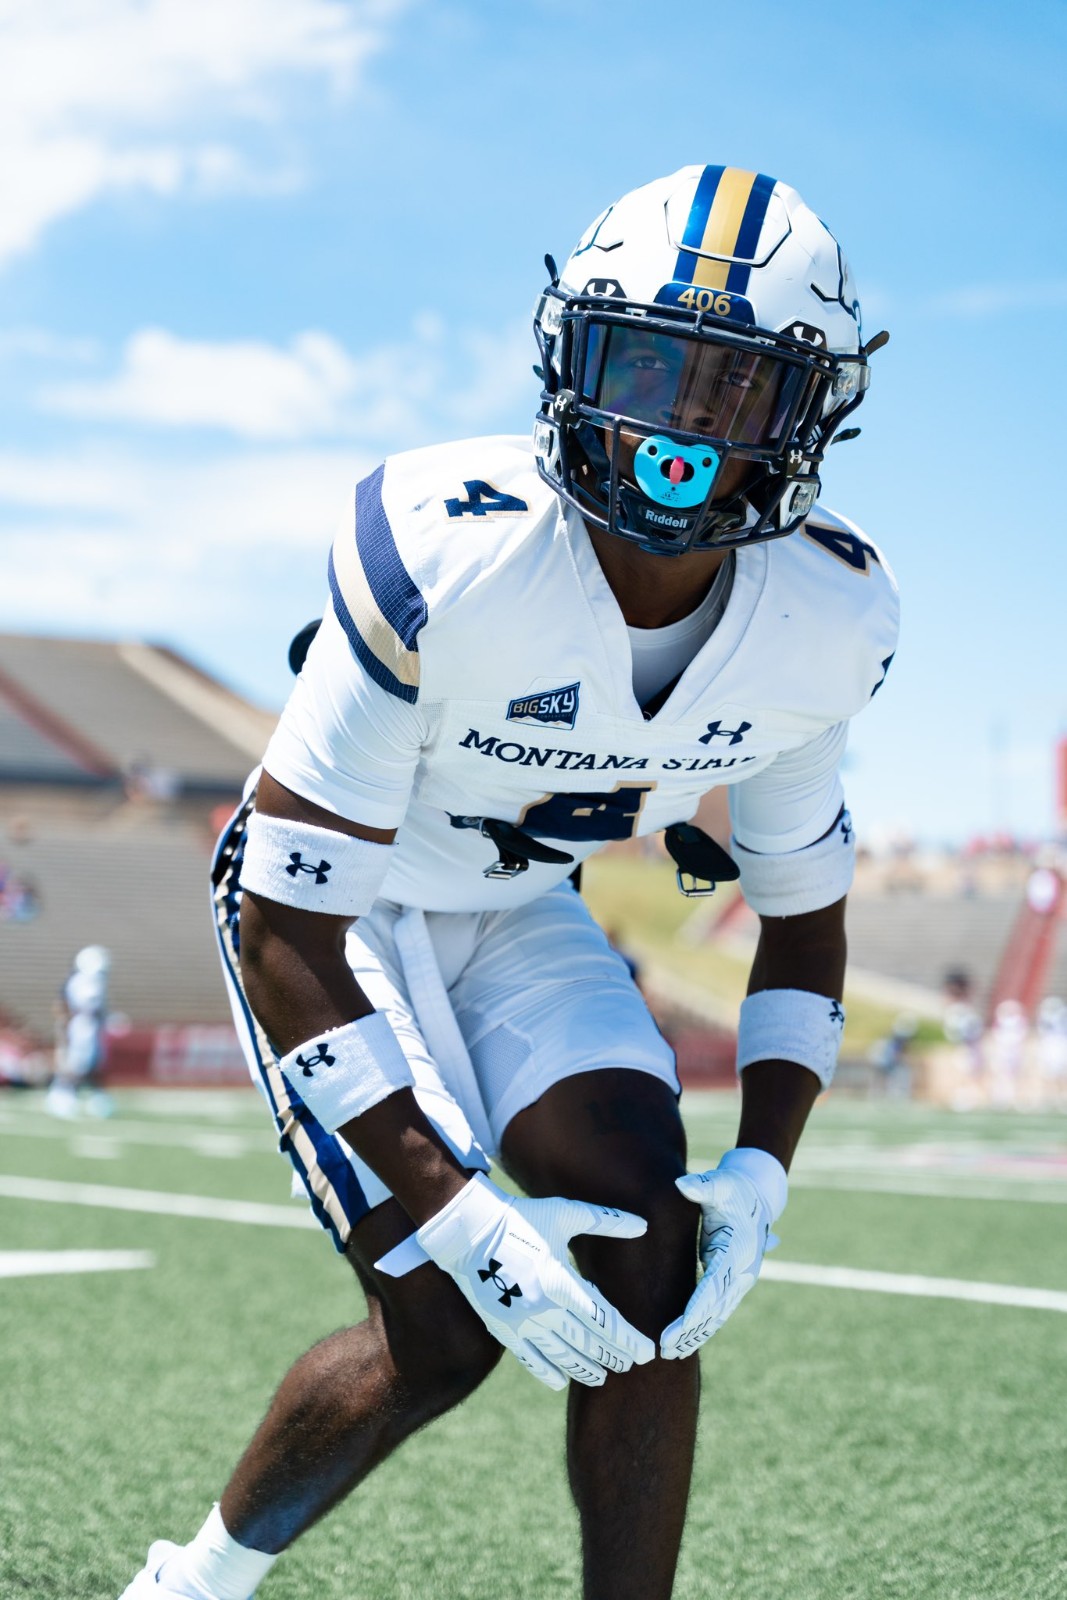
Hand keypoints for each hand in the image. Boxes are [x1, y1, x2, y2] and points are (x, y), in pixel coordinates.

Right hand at [416, 1173, 655, 1390]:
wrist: (469, 1230)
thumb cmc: (521, 1217)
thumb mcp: (565, 1214)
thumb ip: (605, 1221)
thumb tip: (643, 1225)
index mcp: (559, 1282)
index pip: (604, 1321)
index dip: (628, 1339)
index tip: (648, 1351)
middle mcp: (542, 1309)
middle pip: (587, 1343)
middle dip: (614, 1355)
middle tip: (634, 1364)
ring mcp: (520, 1323)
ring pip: (561, 1356)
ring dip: (586, 1368)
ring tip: (604, 1377)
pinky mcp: (502, 1329)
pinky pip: (530, 1359)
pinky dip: (547, 1372)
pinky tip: (562, 1381)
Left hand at [660, 1148, 786, 1359]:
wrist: (757, 1195)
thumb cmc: (733, 1189)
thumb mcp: (720, 1184)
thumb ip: (703, 1186)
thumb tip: (683, 1185)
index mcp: (738, 1252)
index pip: (714, 1288)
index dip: (695, 1311)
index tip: (676, 1329)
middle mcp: (742, 1271)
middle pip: (715, 1309)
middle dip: (690, 1331)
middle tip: (664, 1349)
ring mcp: (740, 1279)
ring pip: (717, 1315)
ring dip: (696, 1335)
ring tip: (670, 1353)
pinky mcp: (733, 1282)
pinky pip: (718, 1310)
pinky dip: (702, 1327)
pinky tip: (684, 1342)